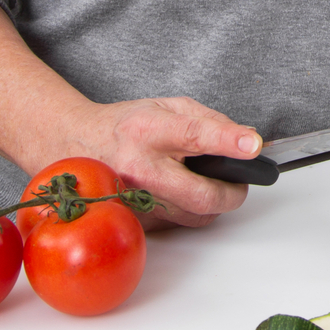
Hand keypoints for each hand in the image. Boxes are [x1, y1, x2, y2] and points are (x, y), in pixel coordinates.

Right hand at [63, 96, 262, 228]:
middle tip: (238, 182)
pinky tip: (179, 193)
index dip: (228, 141)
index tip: (253, 145)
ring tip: (206, 183)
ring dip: (212, 202)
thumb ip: (209, 120)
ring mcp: (136, 201)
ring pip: (195, 215)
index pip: (195, 135)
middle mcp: (141, 170)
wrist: (76, 146)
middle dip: (232, 192)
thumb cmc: (125, 126)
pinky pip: (178, 223)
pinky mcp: (135, 222)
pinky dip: (188, 210)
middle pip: (202, 193)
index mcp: (150, 132)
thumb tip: (245, 139)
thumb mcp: (168, 106)